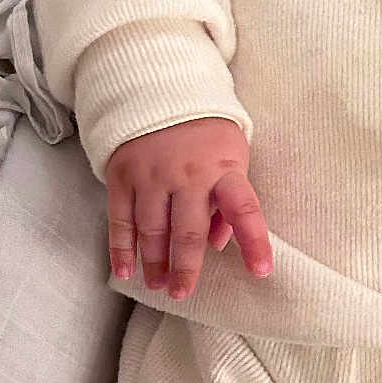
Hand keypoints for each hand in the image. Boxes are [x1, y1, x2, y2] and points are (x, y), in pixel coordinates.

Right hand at [105, 118, 272, 297]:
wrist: (159, 89)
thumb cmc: (206, 133)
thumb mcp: (232, 156)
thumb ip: (228, 202)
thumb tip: (221, 245)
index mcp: (223, 169)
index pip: (245, 209)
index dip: (254, 241)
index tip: (261, 271)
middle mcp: (188, 174)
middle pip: (188, 232)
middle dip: (186, 268)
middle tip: (183, 293)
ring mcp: (152, 175)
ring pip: (152, 230)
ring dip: (154, 263)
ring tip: (159, 286)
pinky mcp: (123, 174)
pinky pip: (120, 219)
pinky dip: (121, 248)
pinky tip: (125, 271)